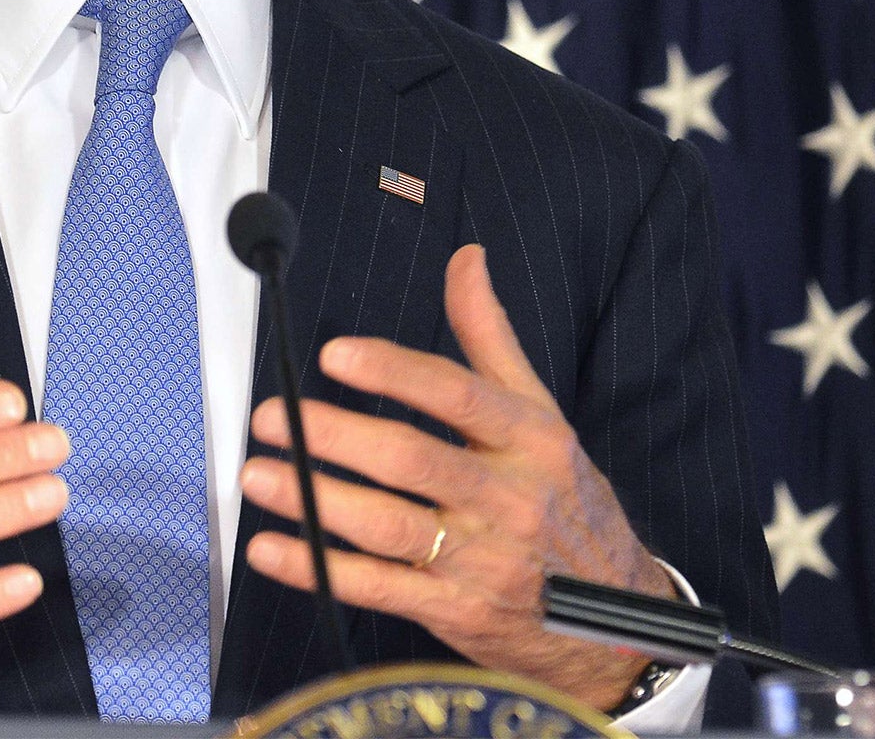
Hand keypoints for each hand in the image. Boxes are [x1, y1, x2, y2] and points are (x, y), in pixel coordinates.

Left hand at [240, 244, 674, 711]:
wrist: (616, 616)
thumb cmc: (564, 499)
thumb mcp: (542, 414)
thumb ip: (491, 338)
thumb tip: (465, 258)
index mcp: (530, 439)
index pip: (457, 396)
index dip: (394, 373)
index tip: (334, 355)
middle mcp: (508, 498)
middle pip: (412, 461)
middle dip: (335, 437)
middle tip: (271, 416)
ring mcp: (483, 560)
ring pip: (389, 526)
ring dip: (316, 501)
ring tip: (258, 473)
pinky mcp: (457, 612)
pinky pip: (379, 588)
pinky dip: (320, 569)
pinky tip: (273, 548)